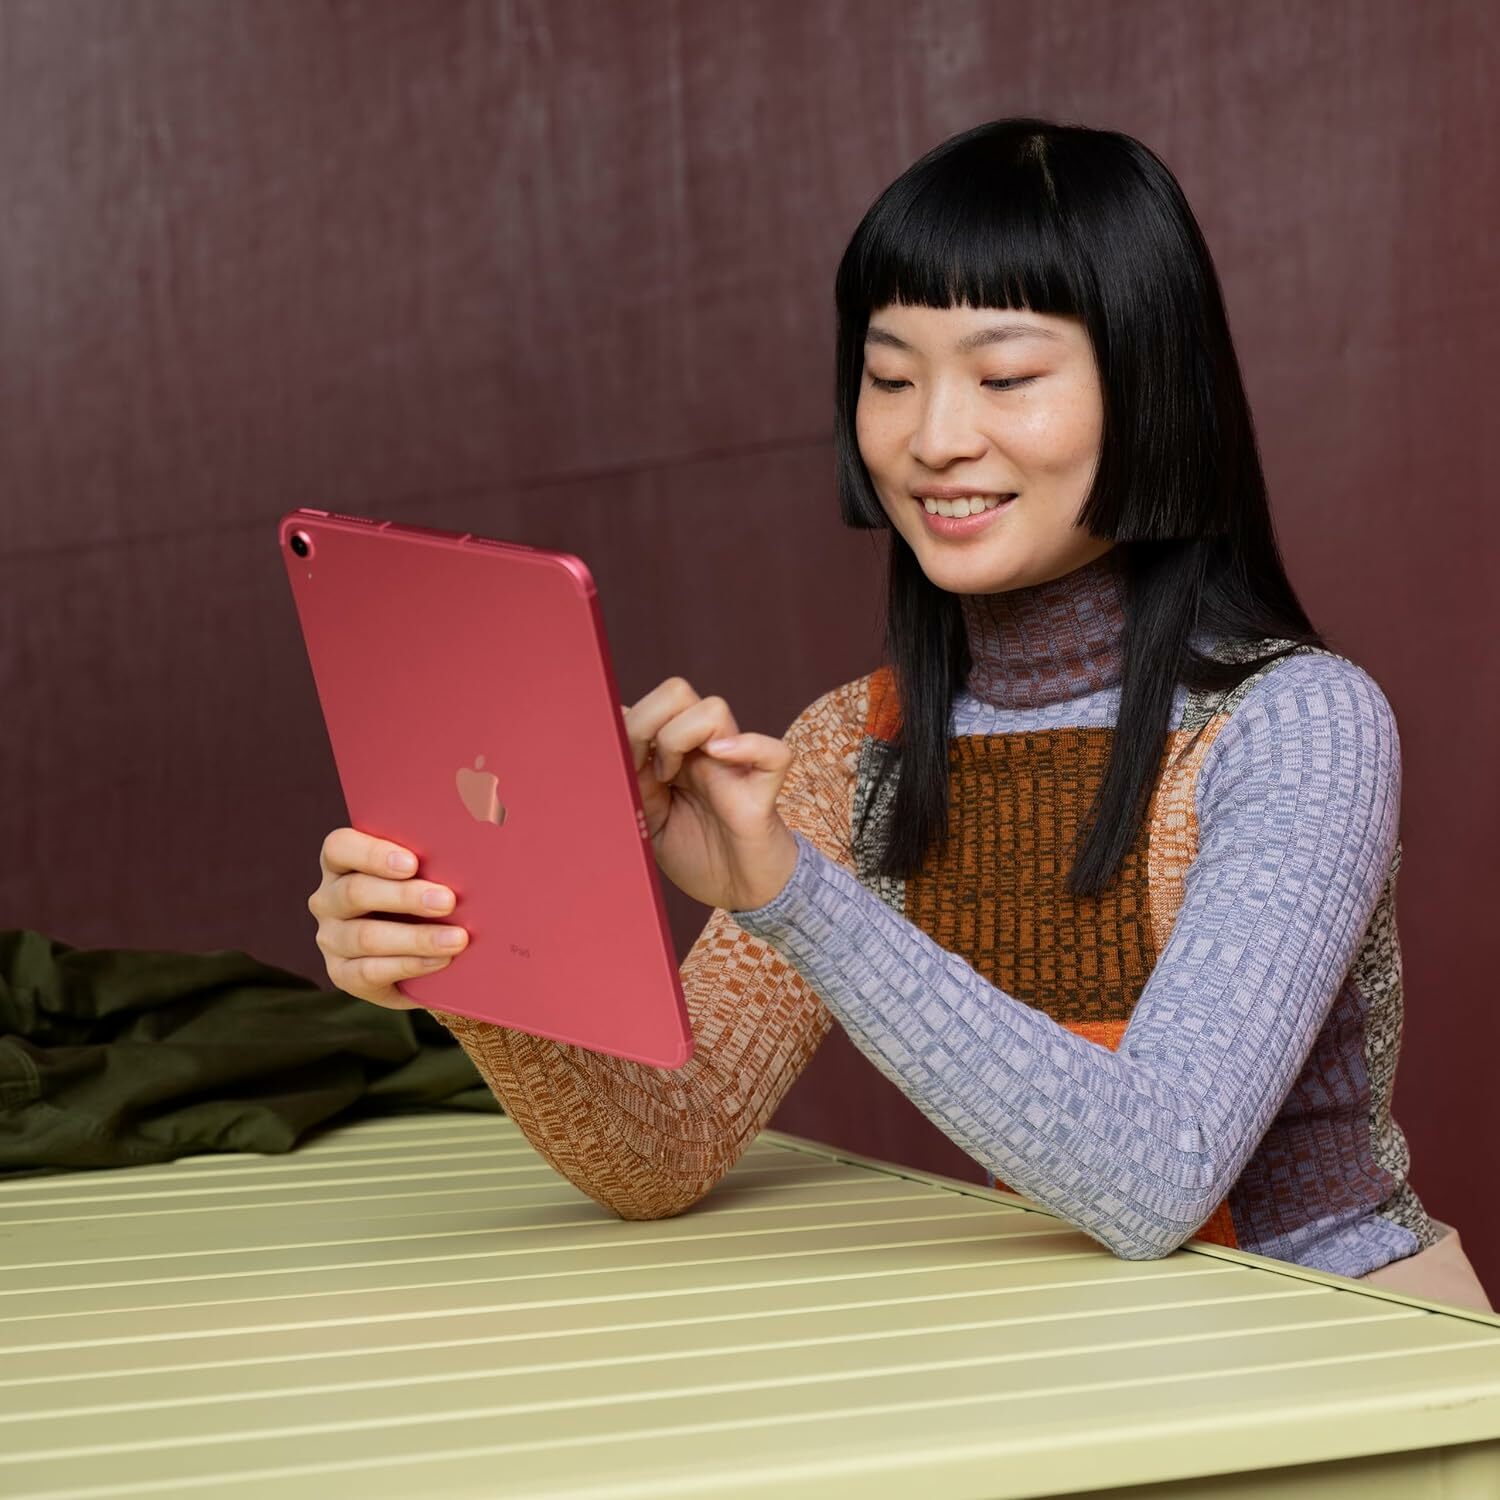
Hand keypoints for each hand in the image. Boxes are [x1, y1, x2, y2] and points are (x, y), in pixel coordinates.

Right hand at [307, 829, 468, 1008]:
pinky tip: (441, 960)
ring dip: (416, 938)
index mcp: (342, 862)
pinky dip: (410, 965)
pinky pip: (369, 971)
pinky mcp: (342, 974)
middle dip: (405, 896)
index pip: (340, 847)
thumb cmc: (426, 898)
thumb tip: (467, 854)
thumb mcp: (426, 875)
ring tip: (457, 939)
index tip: (413, 863)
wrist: (423, 955)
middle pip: (355, 892)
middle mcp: (328, 899)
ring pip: (365, 937)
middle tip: (448, 901)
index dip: (373, 854)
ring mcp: (331, 938)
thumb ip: (433, 862)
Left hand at [620, 678, 798, 911]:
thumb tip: (608, 737)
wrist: (739, 892)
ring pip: (713, 709)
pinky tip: (719, 760)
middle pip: (676, 692)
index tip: (618, 761)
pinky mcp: (762, 791)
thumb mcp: (648, 821)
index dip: (628, 724)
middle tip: (643, 767)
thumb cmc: (698, 856)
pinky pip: (775, 753)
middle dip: (647, 724)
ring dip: (681, 738)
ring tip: (671, 777)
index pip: (651, 704)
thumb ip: (632, 782)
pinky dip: (749, 747)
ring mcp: (735, 766)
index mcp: (677, 754)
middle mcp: (705, 751)